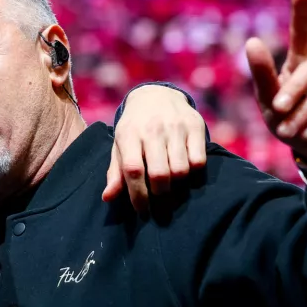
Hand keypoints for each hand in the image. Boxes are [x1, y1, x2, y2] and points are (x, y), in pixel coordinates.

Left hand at [104, 85, 207, 210]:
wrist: (156, 95)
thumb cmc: (134, 128)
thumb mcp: (120, 145)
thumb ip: (115, 172)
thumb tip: (107, 198)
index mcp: (129, 134)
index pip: (133, 170)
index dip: (138, 195)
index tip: (142, 211)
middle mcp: (152, 129)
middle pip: (160, 174)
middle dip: (160, 194)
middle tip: (159, 200)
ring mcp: (175, 126)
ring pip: (181, 170)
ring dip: (177, 184)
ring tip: (171, 184)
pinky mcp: (195, 125)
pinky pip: (199, 161)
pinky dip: (193, 172)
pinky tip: (185, 170)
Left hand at [245, 0, 306, 166]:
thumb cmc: (287, 120)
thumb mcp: (268, 100)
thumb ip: (262, 74)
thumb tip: (252, 41)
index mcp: (300, 63)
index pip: (303, 33)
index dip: (302, 12)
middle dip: (292, 91)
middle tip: (277, 110)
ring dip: (301, 114)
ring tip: (288, 131)